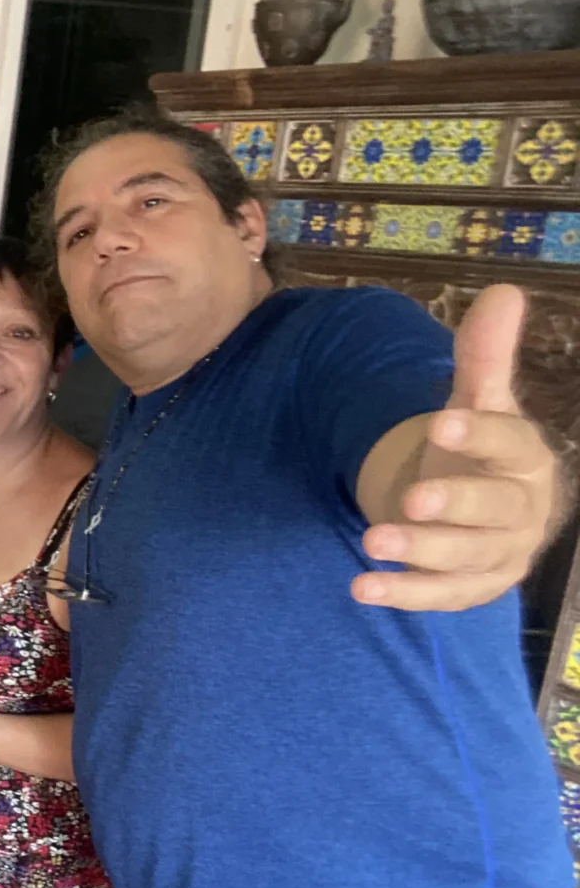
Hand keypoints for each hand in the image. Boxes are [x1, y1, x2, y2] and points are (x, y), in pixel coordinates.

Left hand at [356, 285, 560, 610]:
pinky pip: (441, 596)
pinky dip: (403, 593)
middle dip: (454, 504)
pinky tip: (361, 587)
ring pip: (467, 557)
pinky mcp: (474, 588)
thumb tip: (504, 291)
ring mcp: (500, 553)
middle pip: (495, 508)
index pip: (510, 443)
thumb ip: (483, 356)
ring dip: (421, 552)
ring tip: (371, 540)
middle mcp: (522, 509)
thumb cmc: (476, 450)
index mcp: (526, 458)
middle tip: (409, 499)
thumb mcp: (476, 401)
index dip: (479, 433)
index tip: (439, 422)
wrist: (476, 506)